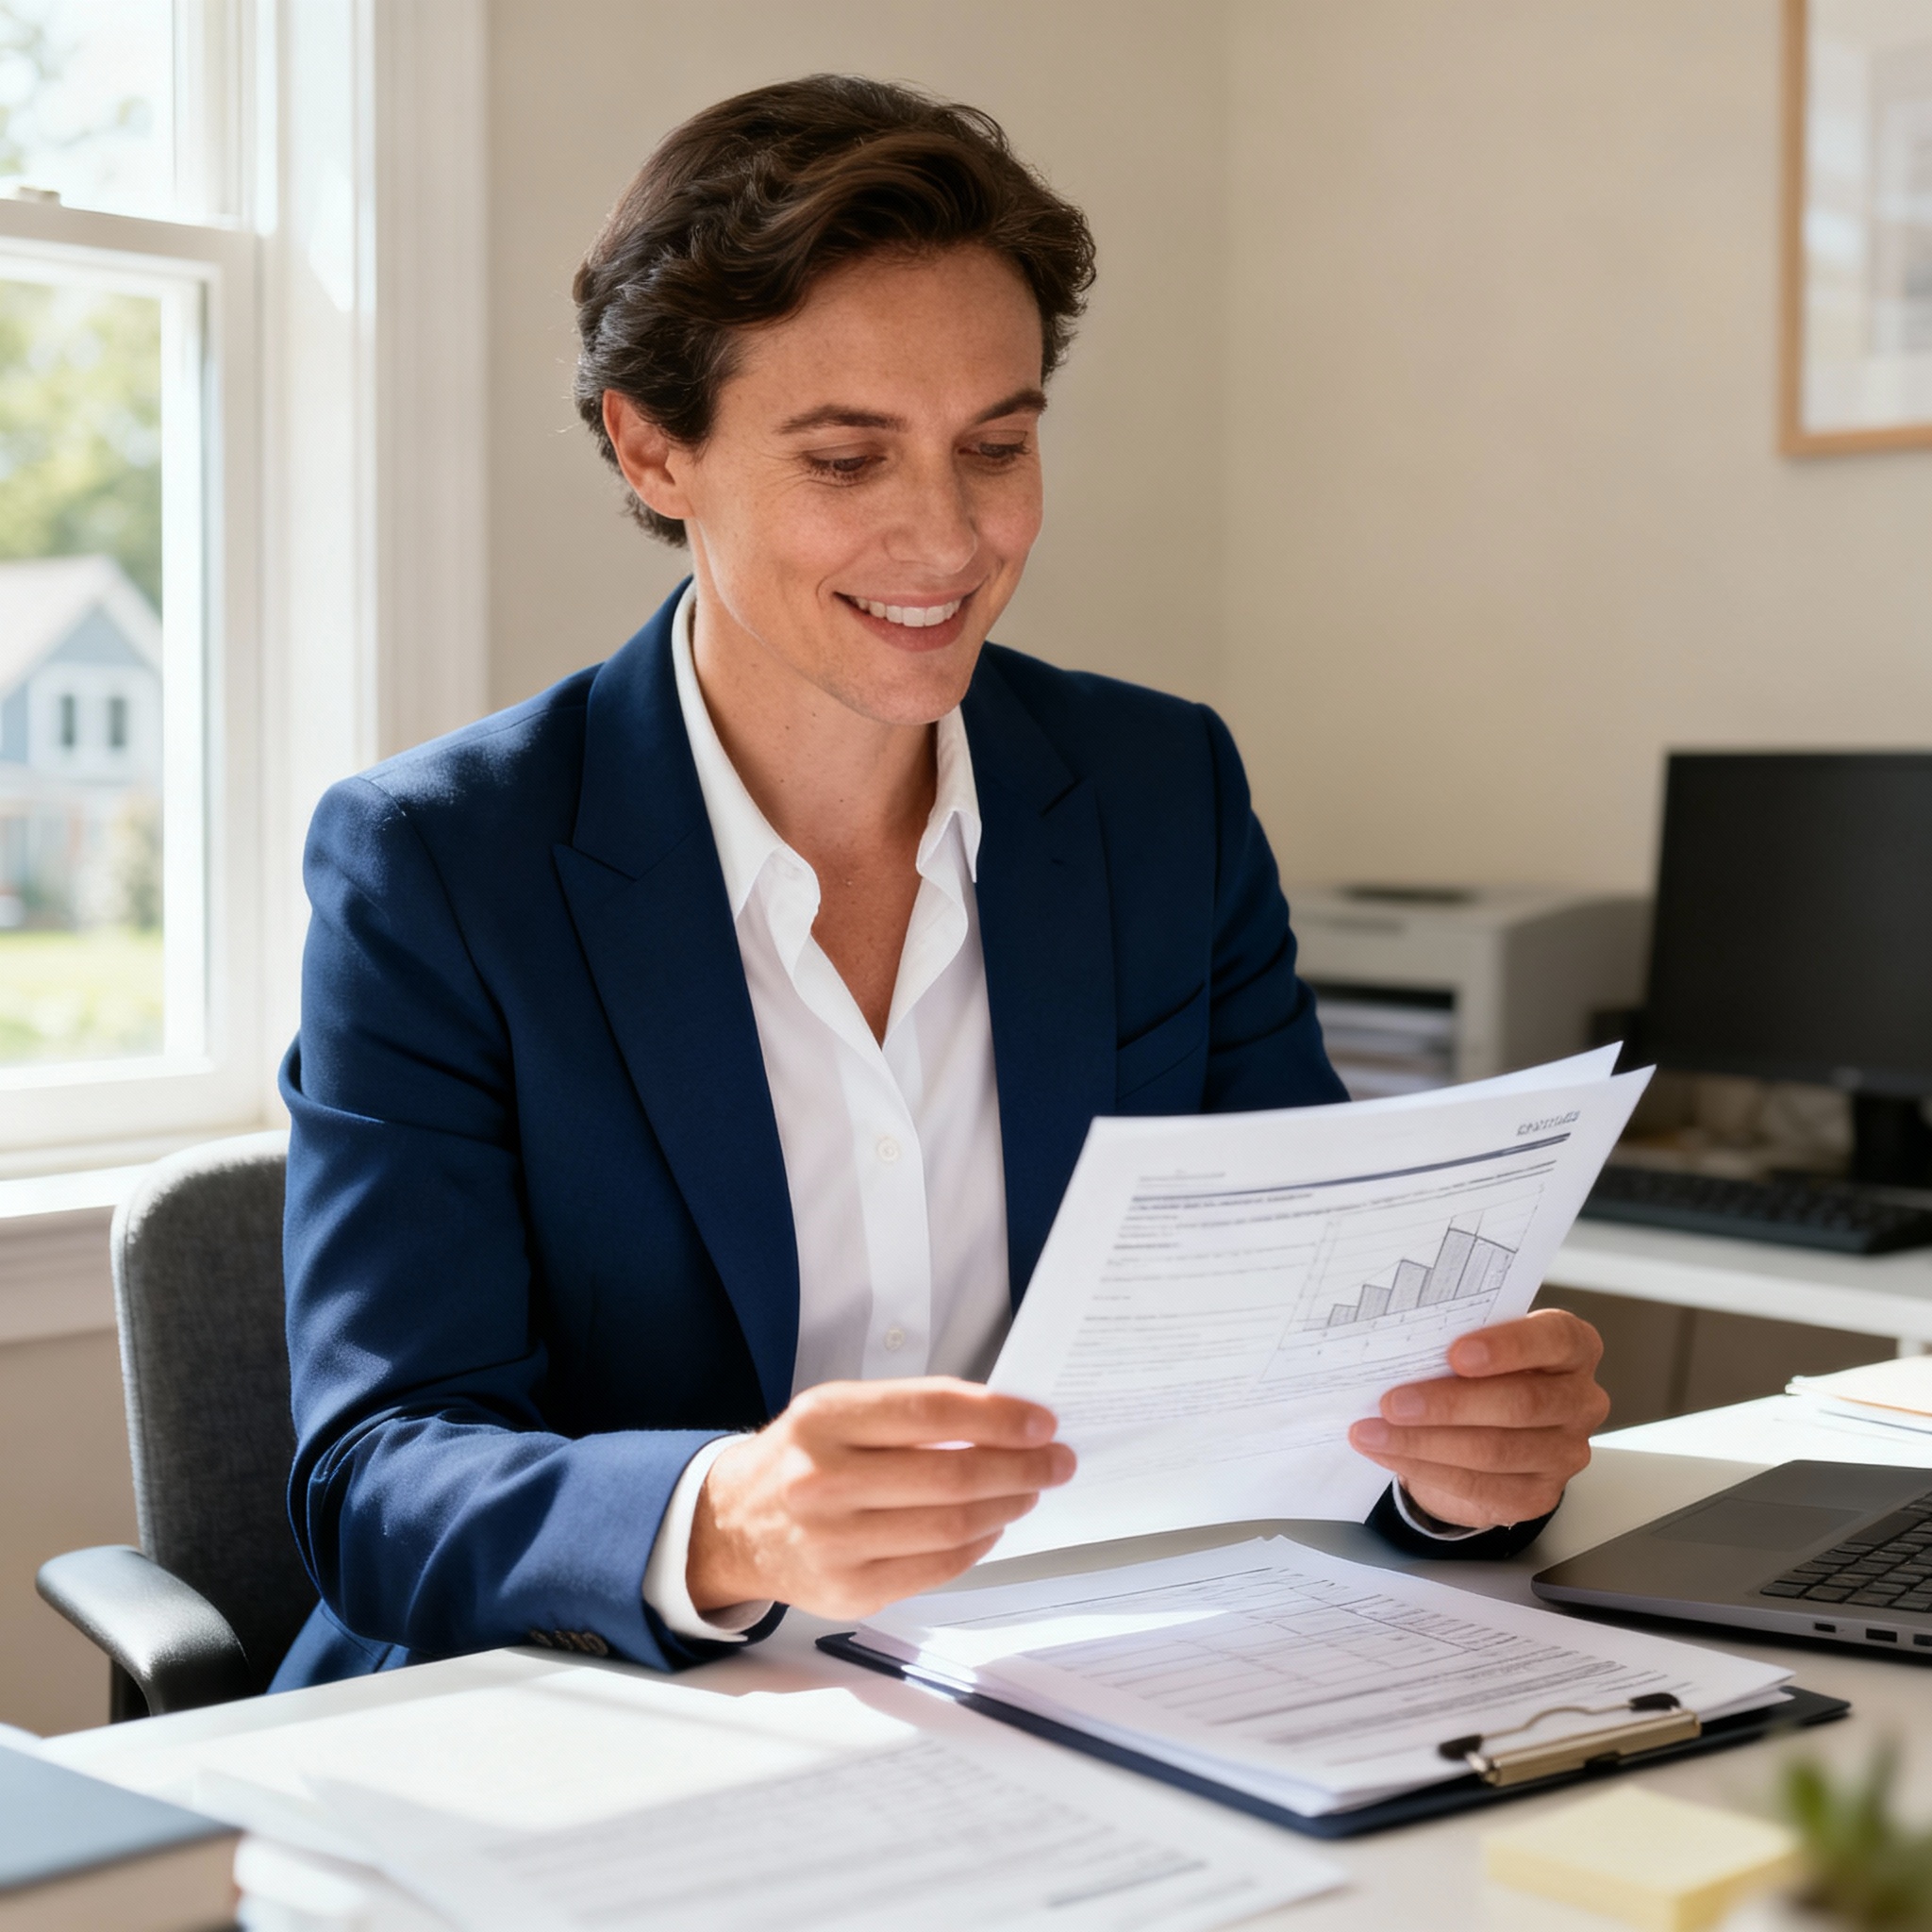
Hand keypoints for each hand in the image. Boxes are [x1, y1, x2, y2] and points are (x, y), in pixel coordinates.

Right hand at [687, 1377, 1075, 1619]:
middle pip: (950, 1476)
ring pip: (950, 1526)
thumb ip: (911, 1413)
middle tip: (1057, 1460)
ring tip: (1030, 1489)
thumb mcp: (839, 1411)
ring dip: (1007, 1506)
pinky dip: (978, 1544)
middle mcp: (824, 1481)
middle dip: (1020, 1467)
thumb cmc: (803, 1458)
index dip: (997, 1417)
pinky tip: (993, 1524)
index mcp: (825, 1420)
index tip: (1041, 1422)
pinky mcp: (849, 1592)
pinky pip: (936, 1568)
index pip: (930, 1412)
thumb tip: (1004, 1424)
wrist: (735, 1524)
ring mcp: (835, 1543)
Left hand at [1345, 1310, 1608, 1529]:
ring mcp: (1565, 1452)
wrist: (1482, 1428)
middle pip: (1521, 1403)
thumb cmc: (1480, 1372)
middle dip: (1449, 1404)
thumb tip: (1398, 1347)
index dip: (1508, 1346)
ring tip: (1374, 1432)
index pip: (1555, 1340)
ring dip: (1424, 1443)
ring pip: (1496, 1451)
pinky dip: (1426, 1469)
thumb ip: (1457, 1340)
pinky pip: (1480, 1486)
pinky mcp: (1539, 1495)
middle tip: (1393, 1402)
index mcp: (1572, 1348)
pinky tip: (1389, 1453)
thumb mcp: (1476, 1344)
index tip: (1456, 1353)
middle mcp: (1579, 1400)